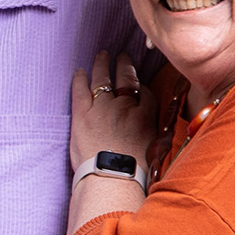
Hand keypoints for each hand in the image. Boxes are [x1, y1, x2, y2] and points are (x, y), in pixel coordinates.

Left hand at [70, 50, 151, 167]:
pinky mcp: (82, 115)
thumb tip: (153, 120)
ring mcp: (102, 108)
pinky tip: (79, 71)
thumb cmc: (134, 171)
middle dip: (124, 64)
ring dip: (102, 65)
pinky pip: (80, 90)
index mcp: (145, 115)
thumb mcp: (155, 148)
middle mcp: (124, 106)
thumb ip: (154, 129)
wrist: (111, 179)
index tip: (137, 82)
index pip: (145, 93)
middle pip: (126, 79)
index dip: (140, 86)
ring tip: (102, 55)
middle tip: (122, 55)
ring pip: (102, 79)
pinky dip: (79, 78)